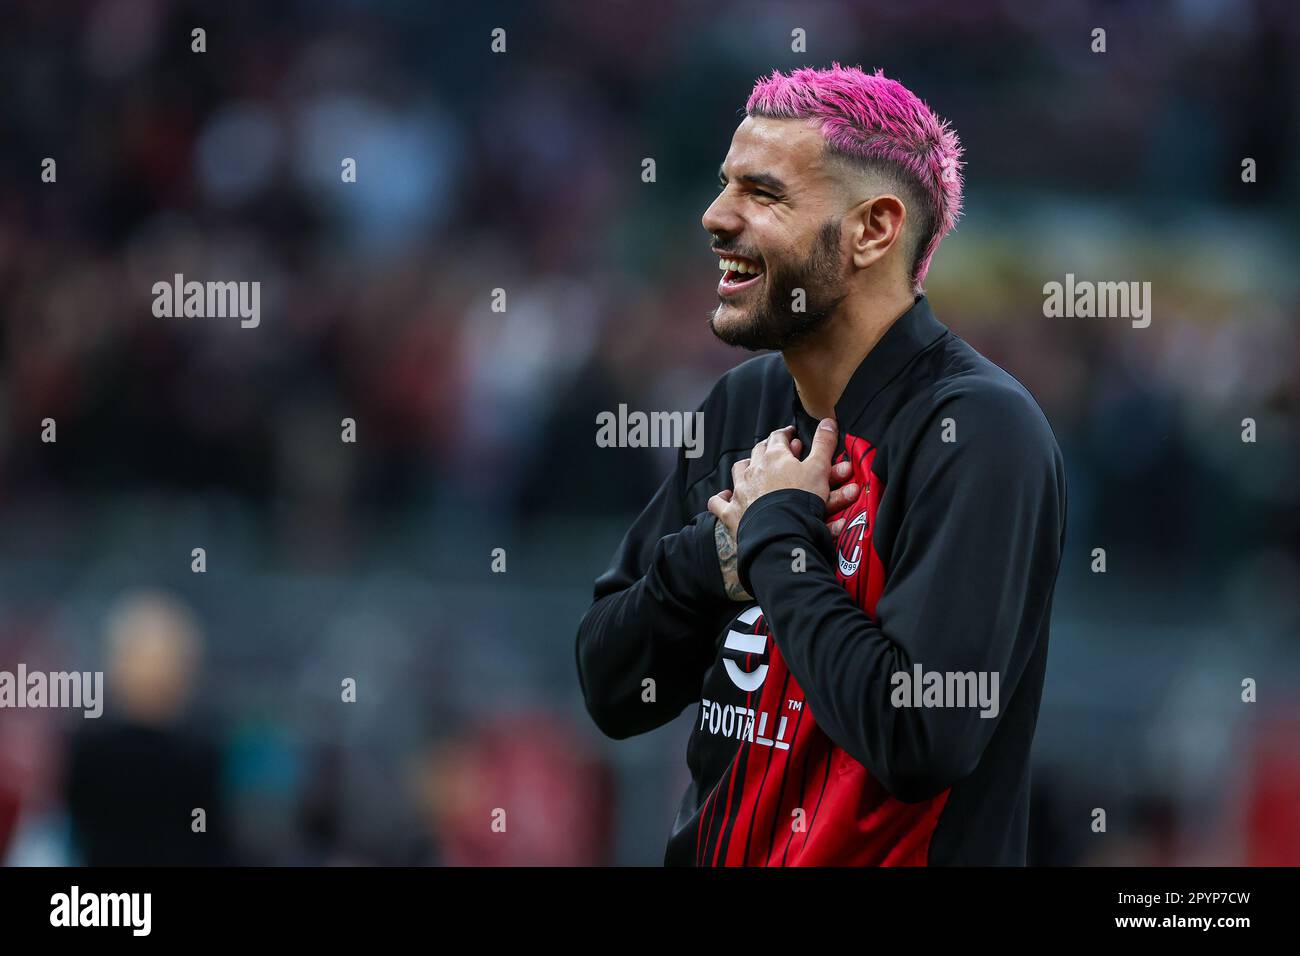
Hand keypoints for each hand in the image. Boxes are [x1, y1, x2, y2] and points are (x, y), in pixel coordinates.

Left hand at [708, 419, 849, 539]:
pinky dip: (720, 498)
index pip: (778, 438)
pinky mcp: (732, 512)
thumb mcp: (819, 468)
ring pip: (738, 470)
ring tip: (751, 467)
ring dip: (745, 467)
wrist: (781, 530)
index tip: (791, 435)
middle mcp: (754, 470)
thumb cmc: (800, 499)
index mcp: (774, 457)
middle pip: (758, 452)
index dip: (785, 435)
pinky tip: (723, 496)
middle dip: (767, 449)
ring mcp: (740, 490)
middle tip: (776, 451)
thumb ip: (824, 444)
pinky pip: (719, 502)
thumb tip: (828, 421)